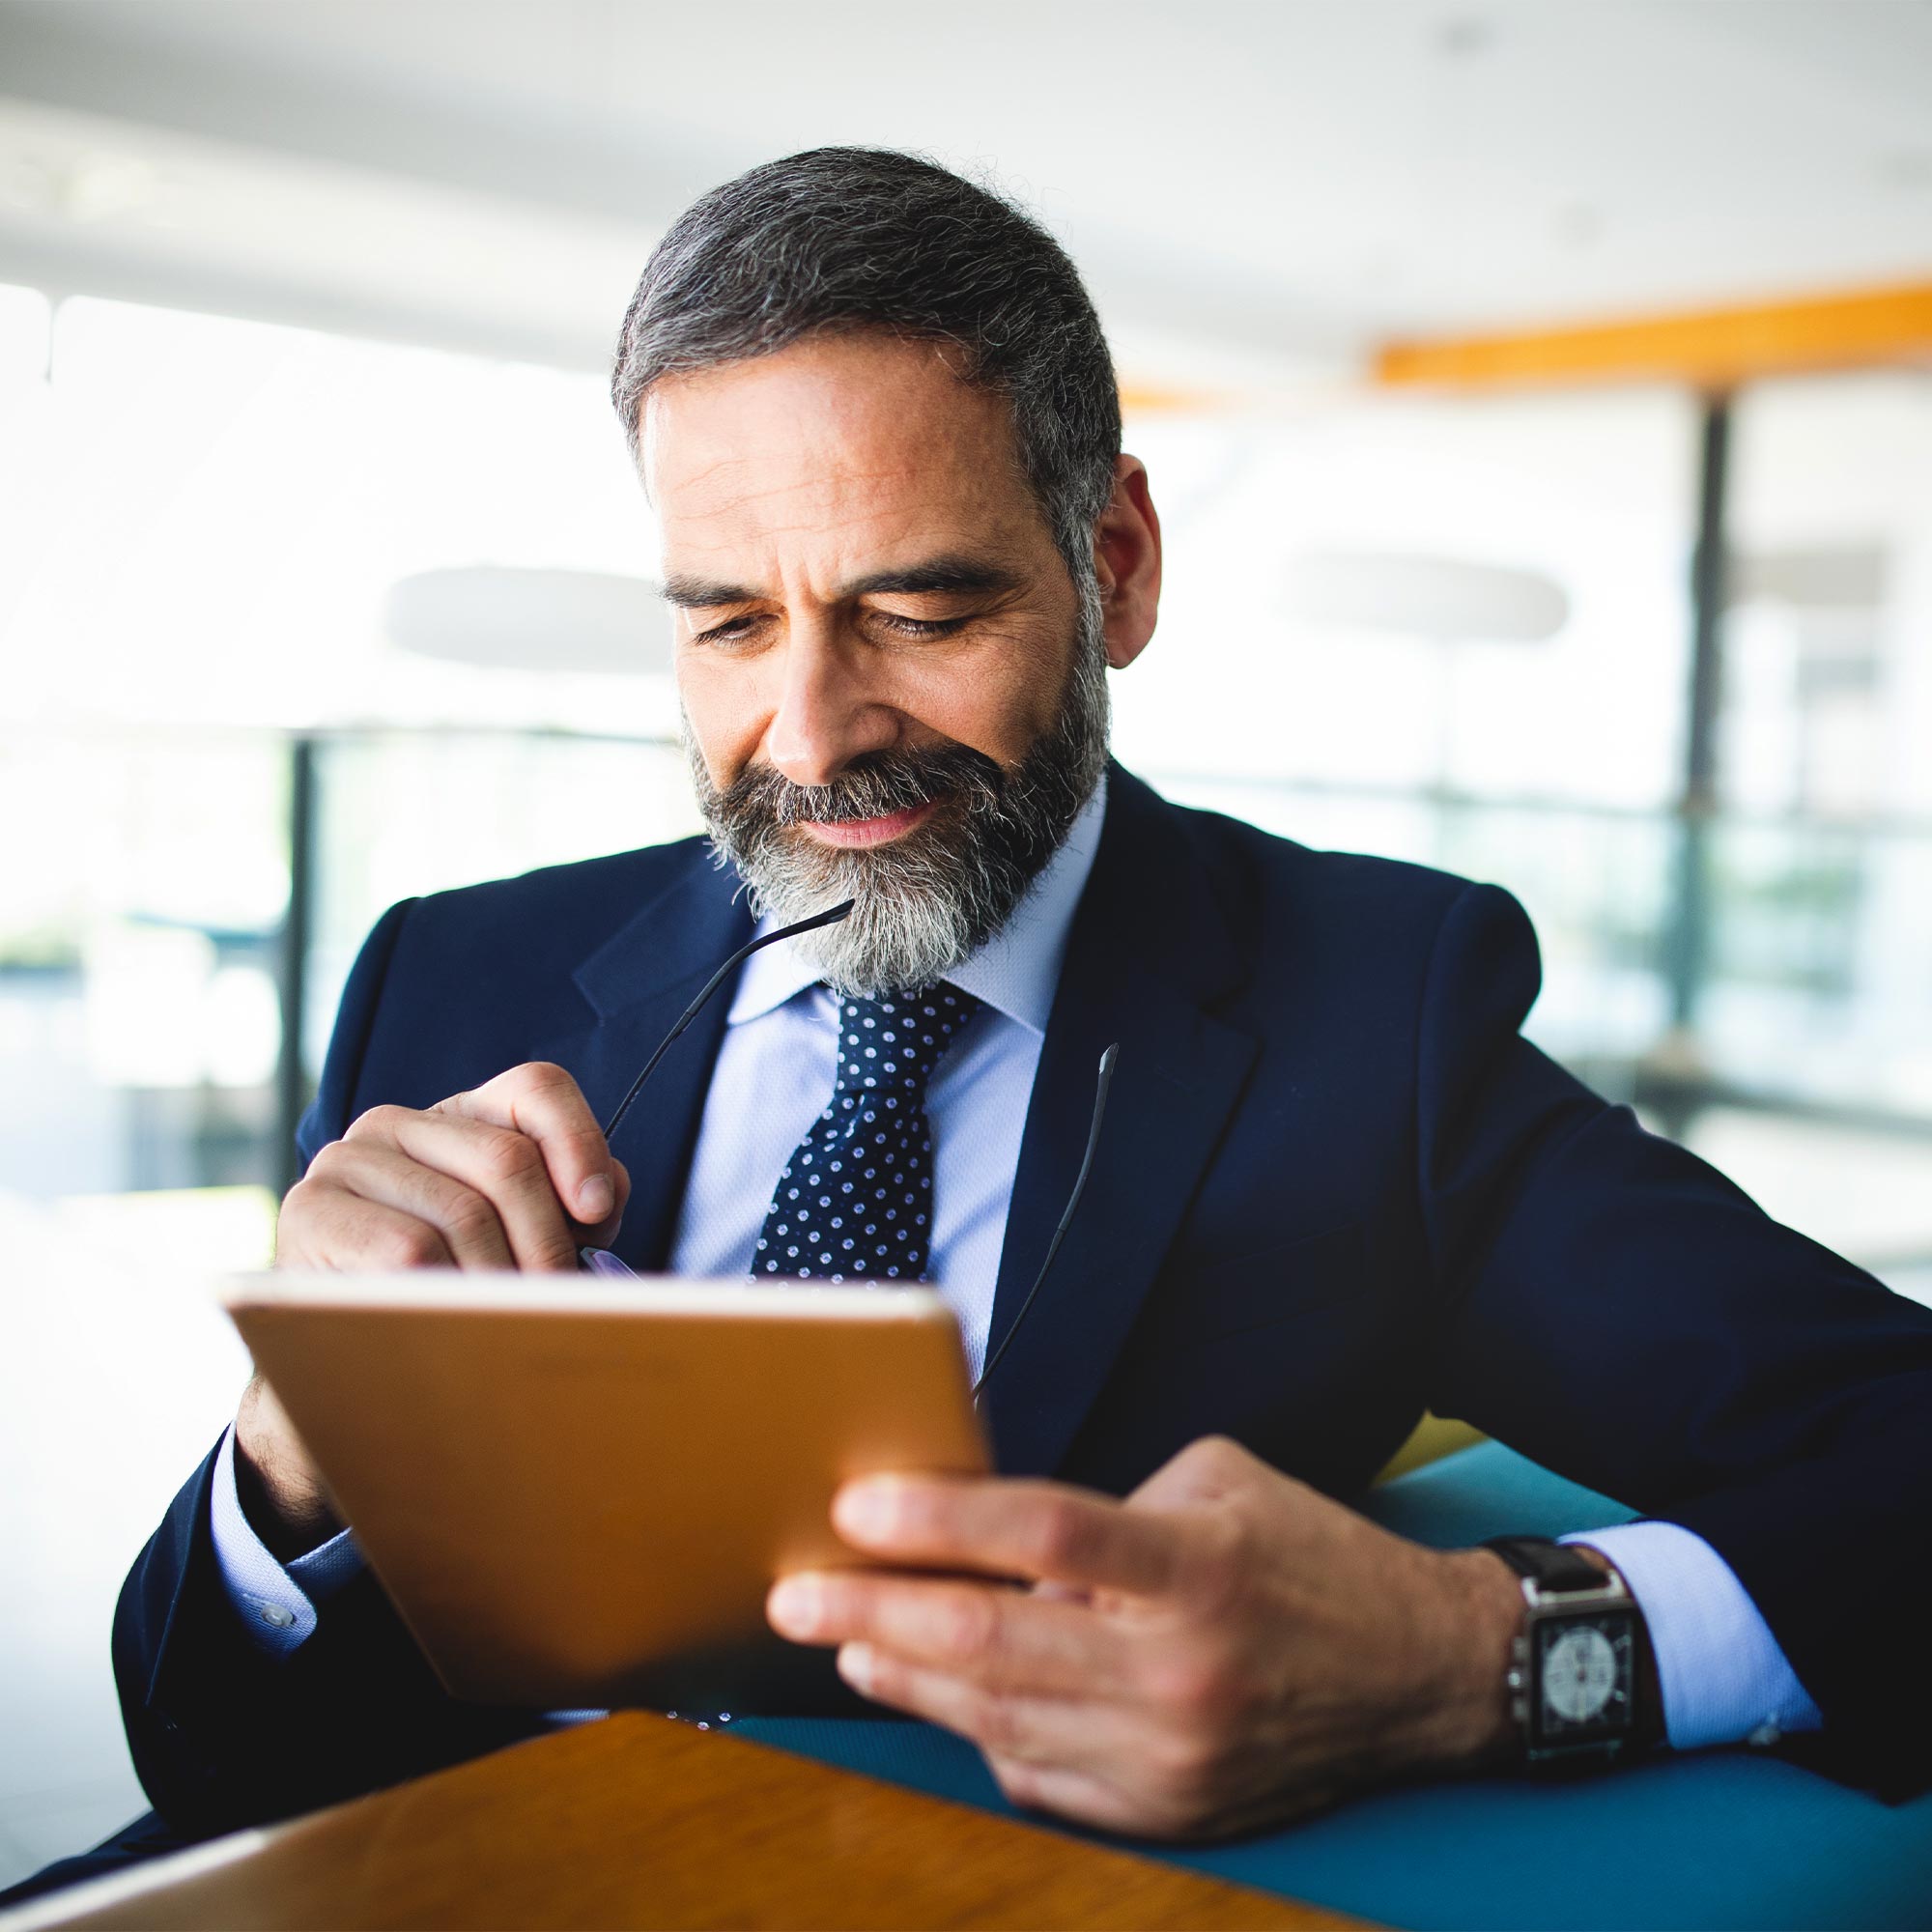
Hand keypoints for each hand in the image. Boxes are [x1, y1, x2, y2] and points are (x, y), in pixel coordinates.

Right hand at [244, 1062, 628, 1539]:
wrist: (333, 1348)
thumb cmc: (444, 1290)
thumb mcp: (515, 1238)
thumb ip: (570, 1207)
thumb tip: (602, 1199)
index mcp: (460, 1117)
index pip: (538, 1089)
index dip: (580, 1143)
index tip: (598, 1213)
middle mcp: (398, 1123)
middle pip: (509, 1159)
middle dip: (548, 1242)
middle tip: (558, 1302)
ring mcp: (348, 1160)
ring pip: (465, 1213)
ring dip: (503, 1282)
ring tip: (511, 1325)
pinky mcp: (312, 1210)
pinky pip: (409, 1249)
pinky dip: (449, 1292)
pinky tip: (456, 1324)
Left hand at [766, 1435, 1522, 1838]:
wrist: (1417, 1674)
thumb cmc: (1306, 1558)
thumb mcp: (1218, 1487)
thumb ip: (1107, 1508)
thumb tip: (992, 1537)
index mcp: (1197, 1566)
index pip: (1046, 1531)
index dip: (939, 1518)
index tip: (855, 1505)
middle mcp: (1181, 1670)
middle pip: (995, 1640)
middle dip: (875, 1611)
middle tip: (796, 1589)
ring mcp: (1172, 1756)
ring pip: (999, 1719)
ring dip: (907, 1677)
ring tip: (843, 1638)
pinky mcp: (1168, 1814)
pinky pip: (1039, 1777)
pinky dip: (978, 1734)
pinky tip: (935, 1694)